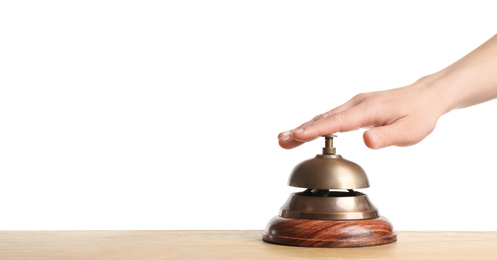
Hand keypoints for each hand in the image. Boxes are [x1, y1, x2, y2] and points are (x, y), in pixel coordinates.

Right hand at [278, 79, 450, 148]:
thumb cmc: (419, 115)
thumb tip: (365, 141)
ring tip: (285, 139)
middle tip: (281, 140)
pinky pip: (332, 117)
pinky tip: (306, 132)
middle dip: (301, 130)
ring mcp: (355, 104)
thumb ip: (386, 137)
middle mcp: (357, 104)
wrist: (426, 96)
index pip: (336, 122)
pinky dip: (316, 125)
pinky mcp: (356, 108)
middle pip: (324, 118)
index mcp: (368, 110)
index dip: (315, 130)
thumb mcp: (409, 131)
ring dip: (305, 127)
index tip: (297, 136)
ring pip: (325, 117)